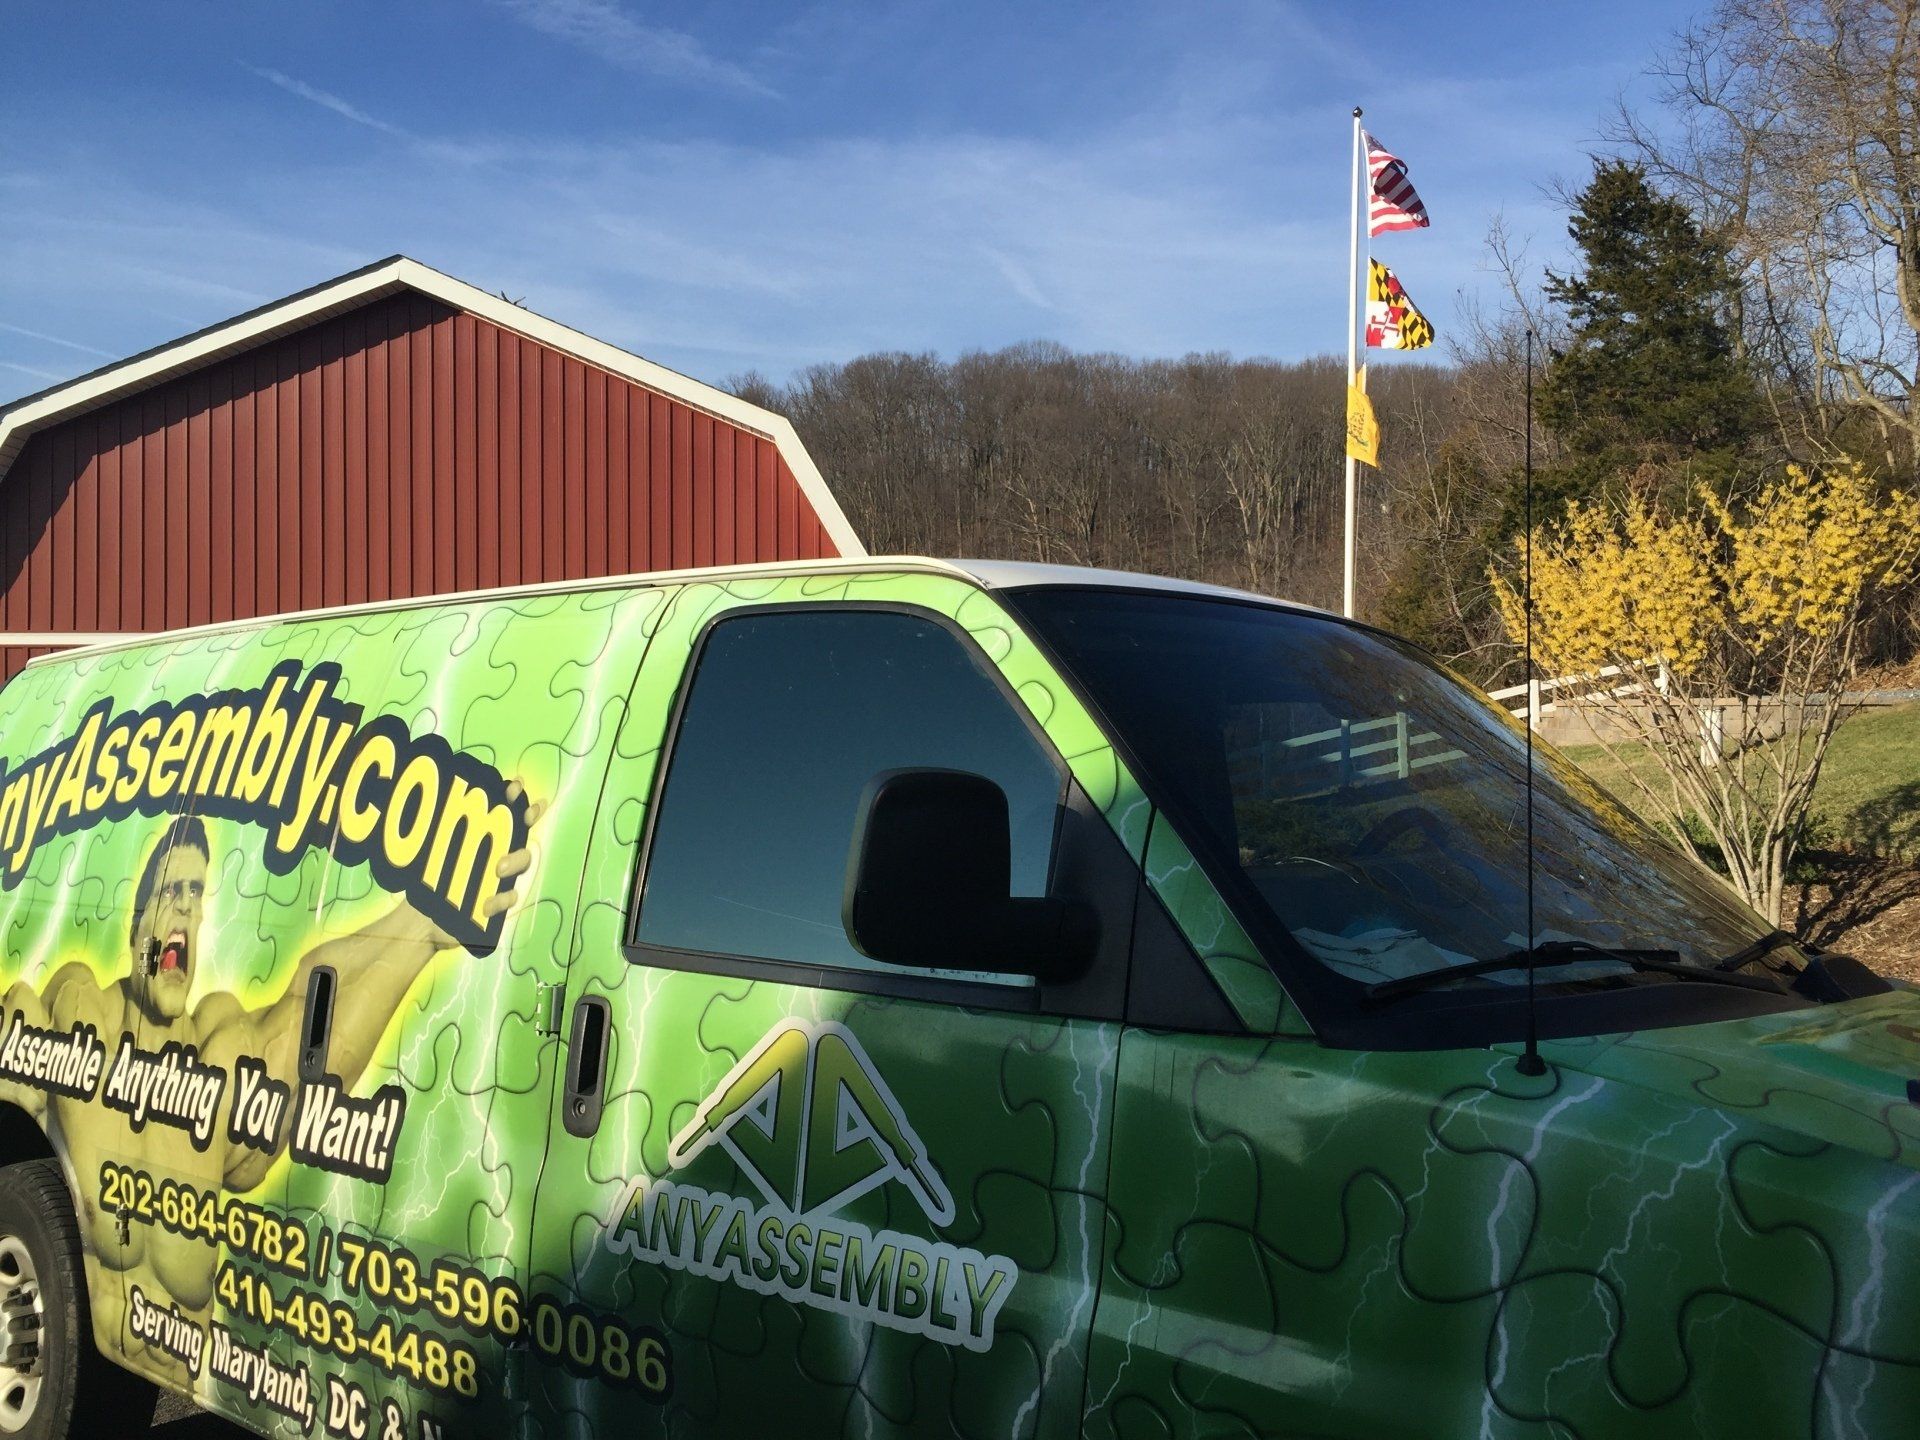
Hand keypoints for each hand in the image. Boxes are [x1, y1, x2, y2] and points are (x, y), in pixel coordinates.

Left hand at [408, 780, 546, 949]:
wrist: (424, 919)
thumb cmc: (428, 881)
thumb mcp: (430, 854)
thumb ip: (434, 834)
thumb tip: (424, 799)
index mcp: (485, 839)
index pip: (505, 814)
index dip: (516, 796)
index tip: (518, 783)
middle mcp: (499, 854)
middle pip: (522, 831)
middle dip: (526, 820)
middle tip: (526, 812)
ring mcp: (502, 877)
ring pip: (522, 863)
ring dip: (515, 859)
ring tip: (498, 867)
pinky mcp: (499, 903)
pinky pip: (509, 897)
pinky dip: (500, 899)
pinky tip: (485, 903)